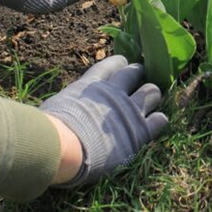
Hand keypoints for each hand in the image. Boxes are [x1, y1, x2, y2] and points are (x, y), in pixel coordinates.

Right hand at [38, 56, 167, 187]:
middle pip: (135, 73)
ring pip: (152, 92)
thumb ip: (69, 103)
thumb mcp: (56, 106)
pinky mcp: (140, 132)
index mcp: (92, 84)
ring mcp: (129, 111)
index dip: (119, 64)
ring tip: (149, 101)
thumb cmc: (51, 130)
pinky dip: (159, 120)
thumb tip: (61, 108)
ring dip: (151, 95)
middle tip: (138, 81)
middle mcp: (114, 93)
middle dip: (138, 75)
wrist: (64, 147)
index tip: (122, 67)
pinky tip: (155, 123)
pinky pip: (160, 120)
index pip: (112, 64)